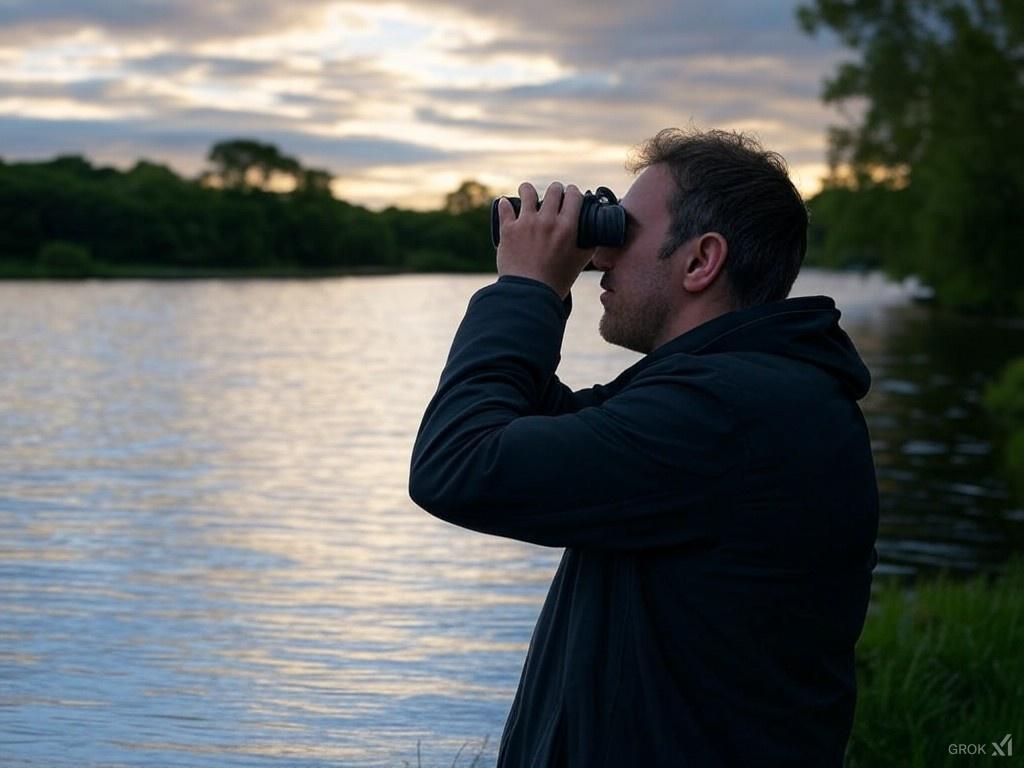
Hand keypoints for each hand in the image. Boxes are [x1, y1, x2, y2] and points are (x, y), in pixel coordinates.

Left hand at [495, 181, 594, 300]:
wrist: (529, 295)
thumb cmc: (556, 281)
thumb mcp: (580, 262)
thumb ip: (589, 246)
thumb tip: (596, 235)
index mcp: (567, 227)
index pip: (574, 195)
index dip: (573, 192)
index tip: (571, 195)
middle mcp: (547, 220)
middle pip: (554, 190)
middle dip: (555, 190)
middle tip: (553, 195)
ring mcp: (526, 223)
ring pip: (527, 191)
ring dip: (528, 190)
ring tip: (527, 192)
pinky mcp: (508, 229)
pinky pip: (504, 208)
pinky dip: (505, 205)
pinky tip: (505, 204)